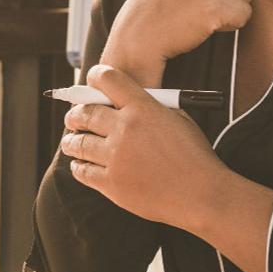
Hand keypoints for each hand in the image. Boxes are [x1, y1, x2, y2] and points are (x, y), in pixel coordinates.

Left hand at [60, 64, 229, 227]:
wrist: (201, 194)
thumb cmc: (194, 157)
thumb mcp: (178, 119)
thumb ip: (152, 107)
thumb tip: (128, 104)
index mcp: (142, 108)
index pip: (107, 80)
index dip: (95, 77)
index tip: (91, 81)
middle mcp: (124, 129)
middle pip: (85, 112)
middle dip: (76, 114)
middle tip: (73, 118)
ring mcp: (115, 158)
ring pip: (79, 143)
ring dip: (72, 140)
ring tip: (70, 141)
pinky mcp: (111, 184)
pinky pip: (83, 171)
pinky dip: (78, 166)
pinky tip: (79, 164)